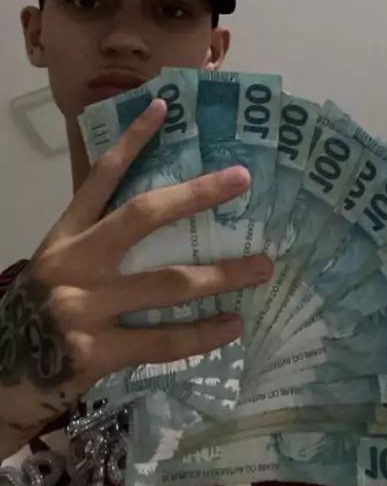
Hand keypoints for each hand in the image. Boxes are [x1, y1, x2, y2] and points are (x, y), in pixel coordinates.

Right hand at [0, 99, 272, 456]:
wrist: (6, 378)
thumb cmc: (44, 312)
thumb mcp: (61, 265)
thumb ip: (98, 242)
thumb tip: (165, 216)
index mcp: (65, 236)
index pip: (100, 176)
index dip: (132, 141)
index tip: (164, 108)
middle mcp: (74, 263)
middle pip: (142, 216)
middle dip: (195, 194)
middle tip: (241, 179)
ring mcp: (84, 307)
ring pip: (167, 283)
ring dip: (221, 274)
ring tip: (263, 267)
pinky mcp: (96, 351)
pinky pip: (161, 341)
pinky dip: (202, 335)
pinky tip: (234, 324)